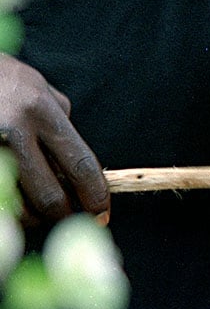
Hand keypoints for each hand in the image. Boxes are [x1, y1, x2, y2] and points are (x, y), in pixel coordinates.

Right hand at [0, 55, 107, 223]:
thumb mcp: (36, 88)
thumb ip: (58, 120)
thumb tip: (73, 164)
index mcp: (41, 111)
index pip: (80, 163)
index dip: (96, 195)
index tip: (102, 214)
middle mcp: (15, 129)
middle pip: (49, 194)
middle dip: (63, 216)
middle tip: (67, 220)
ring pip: (16, 204)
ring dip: (30, 217)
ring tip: (35, 212)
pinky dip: (6, 209)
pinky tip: (10, 204)